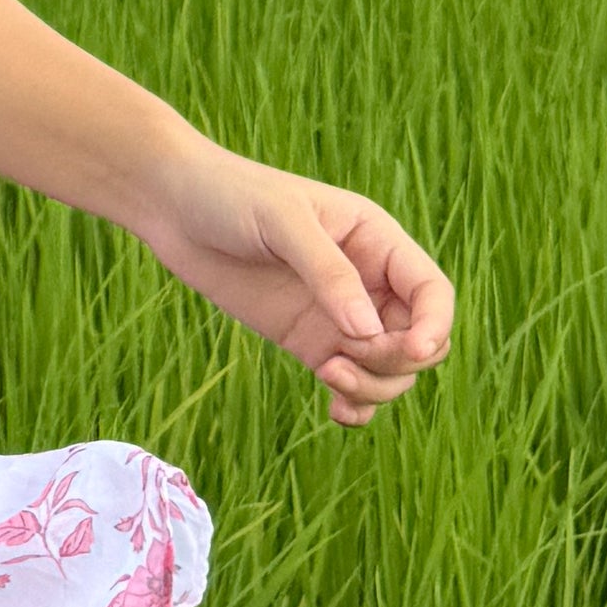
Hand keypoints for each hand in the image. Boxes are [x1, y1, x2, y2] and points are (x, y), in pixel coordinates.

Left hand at [137, 144, 454, 427]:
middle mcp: (368, 282)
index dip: (434, 326)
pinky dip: (356, 405)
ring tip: (328, 374)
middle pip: (418, 341)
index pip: (432, 293)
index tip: (410, 350)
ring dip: (374, 387)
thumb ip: (327, 272)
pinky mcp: (308, 342)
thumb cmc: (230, 196)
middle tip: (342, 360)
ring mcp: (338, 317)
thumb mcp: (282, 221)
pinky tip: (335, 411)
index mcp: (376, 241)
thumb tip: (367, 331)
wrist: (172, 205)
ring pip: (389, 370)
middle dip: (396, 362)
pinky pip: (351, 384)